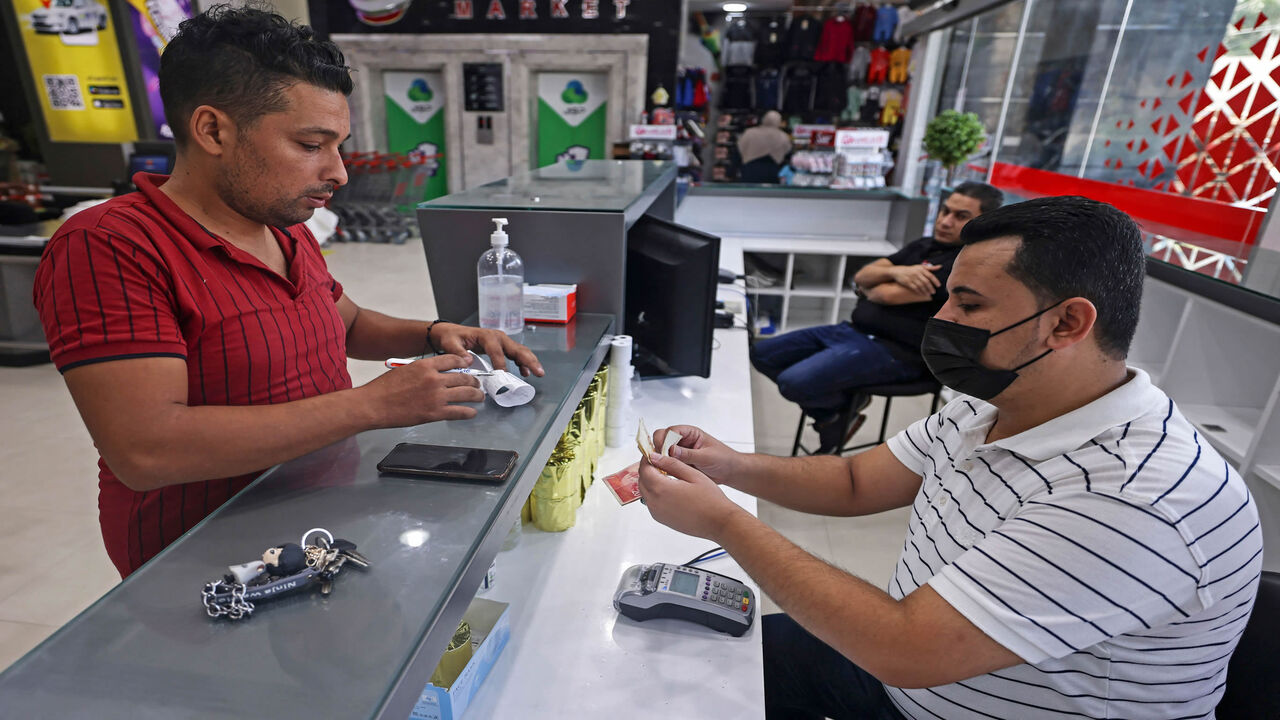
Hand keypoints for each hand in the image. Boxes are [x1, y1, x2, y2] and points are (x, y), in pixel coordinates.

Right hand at [359, 354, 484, 426]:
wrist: (373, 405)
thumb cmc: (383, 389)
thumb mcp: (404, 370)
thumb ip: (423, 371)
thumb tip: (436, 375)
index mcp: (425, 365)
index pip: (453, 360)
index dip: (465, 363)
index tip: (470, 365)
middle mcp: (434, 379)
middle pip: (463, 377)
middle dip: (474, 381)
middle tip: (477, 384)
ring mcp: (436, 396)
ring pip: (466, 394)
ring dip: (476, 395)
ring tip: (480, 397)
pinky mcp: (435, 413)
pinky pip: (459, 412)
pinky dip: (468, 412)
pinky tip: (472, 412)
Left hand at [432, 324, 544, 376]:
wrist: (451, 333)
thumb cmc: (451, 337)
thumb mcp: (450, 343)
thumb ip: (457, 352)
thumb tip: (467, 361)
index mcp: (486, 336)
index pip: (497, 351)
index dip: (501, 363)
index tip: (503, 375)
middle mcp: (497, 337)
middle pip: (516, 348)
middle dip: (528, 360)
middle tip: (538, 371)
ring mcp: (502, 341)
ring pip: (520, 351)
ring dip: (530, 361)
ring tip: (539, 373)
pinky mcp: (502, 347)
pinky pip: (515, 355)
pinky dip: (522, 363)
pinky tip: (526, 373)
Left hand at [638, 452, 746, 540]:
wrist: (718, 522)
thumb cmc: (710, 499)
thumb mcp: (692, 474)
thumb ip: (671, 464)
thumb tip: (654, 456)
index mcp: (661, 489)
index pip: (644, 468)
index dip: (647, 458)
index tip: (654, 452)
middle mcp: (655, 503)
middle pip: (642, 480)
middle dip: (648, 469)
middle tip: (660, 461)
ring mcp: (657, 513)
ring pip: (646, 491)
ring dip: (651, 481)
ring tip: (667, 474)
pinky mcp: (661, 519)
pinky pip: (652, 502)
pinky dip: (656, 493)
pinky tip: (670, 488)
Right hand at [652, 425, 740, 484]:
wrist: (730, 472)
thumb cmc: (724, 459)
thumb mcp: (706, 456)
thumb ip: (688, 454)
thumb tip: (671, 450)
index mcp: (690, 433)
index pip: (670, 431)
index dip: (664, 440)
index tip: (663, 452)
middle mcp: (682, 440)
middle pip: (661, 438)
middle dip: (658, 449)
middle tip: (660, 460)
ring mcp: (679, 452)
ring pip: (661, 451)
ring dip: (659, 458)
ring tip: (662, 468)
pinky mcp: (678, 463)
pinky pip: (665, 463)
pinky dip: (663, 467)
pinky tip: (666, 474)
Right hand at [891, 264, 940, 295]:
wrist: (898, 271)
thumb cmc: (911, 269)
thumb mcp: (920, 267)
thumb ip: (930, 268)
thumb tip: (940, 266)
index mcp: (921, 269)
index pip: (930, 275)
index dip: (935, 281)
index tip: (938, 286)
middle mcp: (917, 273)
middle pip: (926, 281)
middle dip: (930, 287)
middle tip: (934, 292)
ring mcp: (912, 278)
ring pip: (921, 286)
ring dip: (925, 290)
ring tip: (929, 294)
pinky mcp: (907, 282)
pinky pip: (915, 288)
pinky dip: (919, 291)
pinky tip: (922, 294)